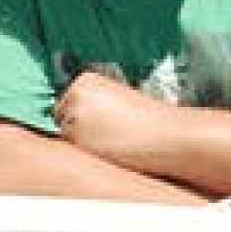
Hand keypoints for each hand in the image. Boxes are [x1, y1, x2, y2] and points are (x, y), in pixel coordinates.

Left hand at [55, 71, 175, 173]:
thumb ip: (92, 102)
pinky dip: (87, 153)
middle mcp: (74, 94)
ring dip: (81, 141)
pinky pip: (73, 149)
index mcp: (85, 79)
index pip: (66, 100)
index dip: (82, 116)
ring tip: (112, 141)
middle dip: (77, 128)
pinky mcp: (76, 138)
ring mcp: (73, 115)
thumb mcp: (116, 98)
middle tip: (108, 134)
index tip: (101, 122)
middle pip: (61, 117)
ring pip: (66, 134)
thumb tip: (70, 114)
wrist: (169, 135)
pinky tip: (110, 150)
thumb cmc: (148, 119)